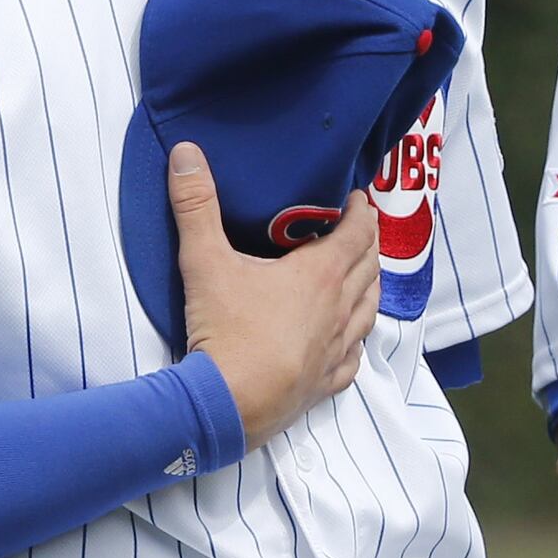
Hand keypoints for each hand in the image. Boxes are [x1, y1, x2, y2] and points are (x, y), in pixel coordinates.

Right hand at [170, 145, 379, 447]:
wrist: (229, 405)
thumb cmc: (225, 331)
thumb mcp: (204, 261)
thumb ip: (196, 205)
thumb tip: (186, 153)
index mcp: (320, 274)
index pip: (357, 233)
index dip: (362, 212)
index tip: (360, 198)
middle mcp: (339, 309)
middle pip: (369, 268)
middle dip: (369, 244)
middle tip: (361, 230)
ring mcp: (336, 348)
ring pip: (369, 310)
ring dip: (371, 286)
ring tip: (365, 275)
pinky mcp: (326, 382)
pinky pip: (354, 357)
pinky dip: (357, 339)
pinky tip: (350, 341)